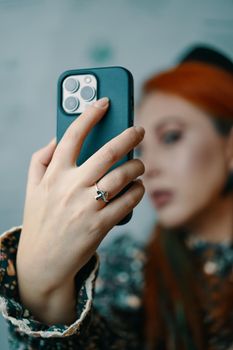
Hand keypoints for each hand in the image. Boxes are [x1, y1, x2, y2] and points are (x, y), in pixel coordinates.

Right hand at [16, 97, 144, 319]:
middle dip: (129, 136)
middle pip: (107, 152)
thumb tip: (58, 137)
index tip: (104, 102)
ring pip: (122, 176)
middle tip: (138, 130)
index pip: (72, 135)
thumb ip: (41, 159)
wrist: (42, 262)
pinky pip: (127, 201)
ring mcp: (86, 207)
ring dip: (137, 167)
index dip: (89, 114)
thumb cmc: (40, 219)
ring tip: (140, 164)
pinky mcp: (100, 226)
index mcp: (53, 174)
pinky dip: (137, 191)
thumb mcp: (32, 188)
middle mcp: (70, 187)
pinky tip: (138, 188)